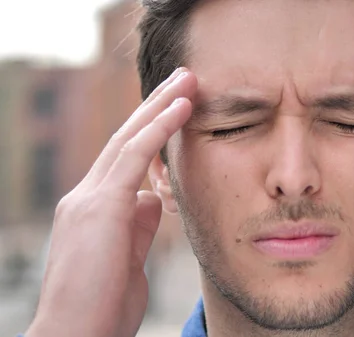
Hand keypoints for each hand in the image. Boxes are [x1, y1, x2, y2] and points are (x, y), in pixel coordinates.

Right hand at [26, 68, 196, 336]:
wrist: (76, 336)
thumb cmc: (103, 306)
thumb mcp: (129, 258)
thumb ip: (139, 225)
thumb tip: (153, 197)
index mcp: (97, 209)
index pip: (127, 159)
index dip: (152, 131)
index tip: (176, 110)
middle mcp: (88, 196)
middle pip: (126, 139)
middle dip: (155, 107)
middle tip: (182, 79)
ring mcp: (90, 199)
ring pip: (129, 139)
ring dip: (160, 106)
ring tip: (187, 80)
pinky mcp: (99, 207)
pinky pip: (133, 156)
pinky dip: (158, 128)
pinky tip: (180, 106)